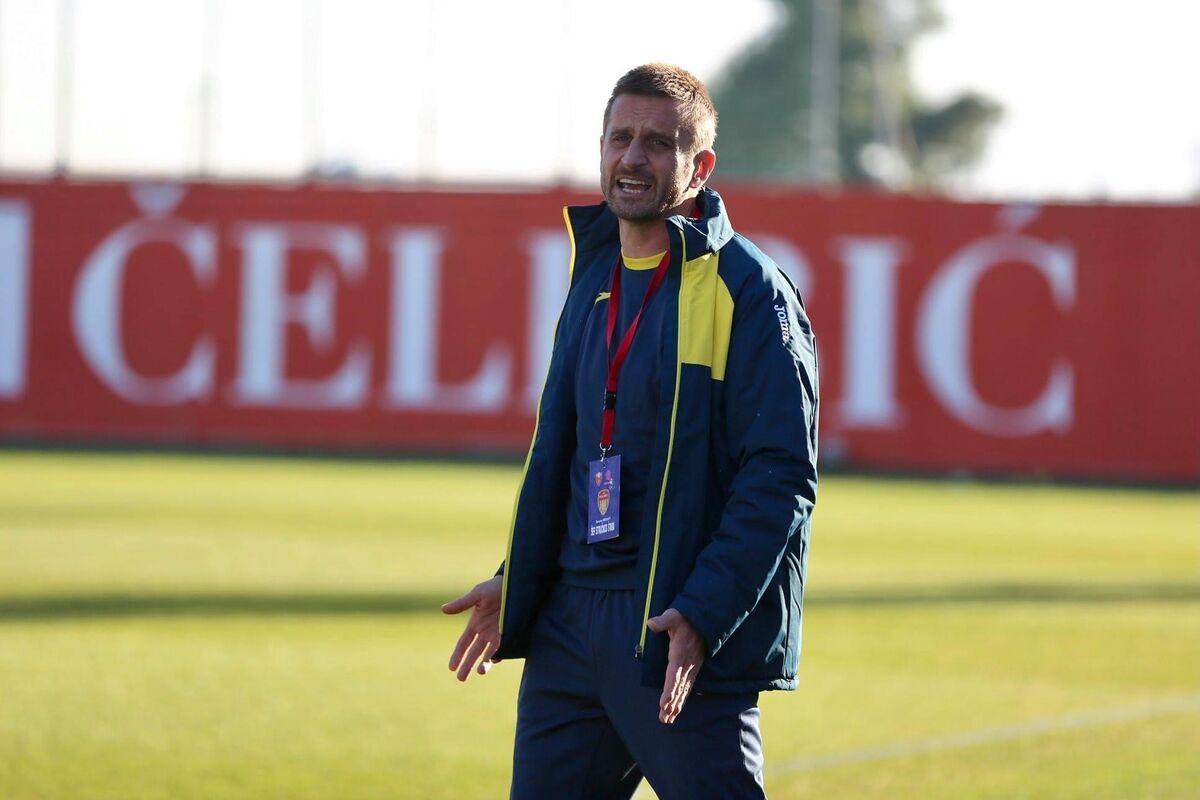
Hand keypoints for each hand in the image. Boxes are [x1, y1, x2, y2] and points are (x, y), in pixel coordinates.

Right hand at [442, 575, 502, 681]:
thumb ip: (462, 603)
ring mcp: (498, 634)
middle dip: (467, 665)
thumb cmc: (495, 587)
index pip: (464, 644)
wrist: (517, 584)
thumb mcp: (477, 594)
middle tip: (461, 678)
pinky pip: (504, 647)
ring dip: (484, 663)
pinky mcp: (511, 633)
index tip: (451, 668)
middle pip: (474, 652)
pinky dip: (499, 654)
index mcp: (475, 624)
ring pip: (489, 653)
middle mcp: (486, 632)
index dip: (457, 655)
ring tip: (480, 672)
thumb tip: (443, 609)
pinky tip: (495, 659)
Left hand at [645, 608, 705, 723]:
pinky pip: (688, 687)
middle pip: (678, 688)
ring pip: (683, 691)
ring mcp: (691, 668)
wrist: (704, 620)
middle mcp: (687, 665)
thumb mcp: (674, 616)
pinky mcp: (693, 669)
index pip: (674, 675)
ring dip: (676, 706)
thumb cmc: (685, 619)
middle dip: (671, 704)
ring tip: (667, 720)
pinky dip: (682, 699)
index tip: (664, 703)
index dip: (669, 690)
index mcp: (680, 654)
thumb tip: (651, 623)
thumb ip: (663, 621)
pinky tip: (678, 709)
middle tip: (664, 719)